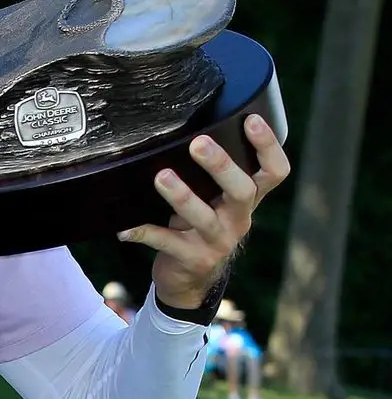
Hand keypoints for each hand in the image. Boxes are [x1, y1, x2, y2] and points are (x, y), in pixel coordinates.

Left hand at [117, 113, 289, 309]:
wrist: (191, 279)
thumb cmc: (201, 226)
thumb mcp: (216, 202)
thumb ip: (212, 176)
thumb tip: (187, 128)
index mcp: (247, 200)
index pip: (274, 172)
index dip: (268, 146)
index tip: (250, 119)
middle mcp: (238, 219)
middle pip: (242, 190)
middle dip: (221, 165)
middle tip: (198, 144)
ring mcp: (217, 242)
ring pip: (204, 217)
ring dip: (182, 196)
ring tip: (162, 177)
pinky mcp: (192, 258)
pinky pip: (166, 243)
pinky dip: (144, 232)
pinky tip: (125, 228)